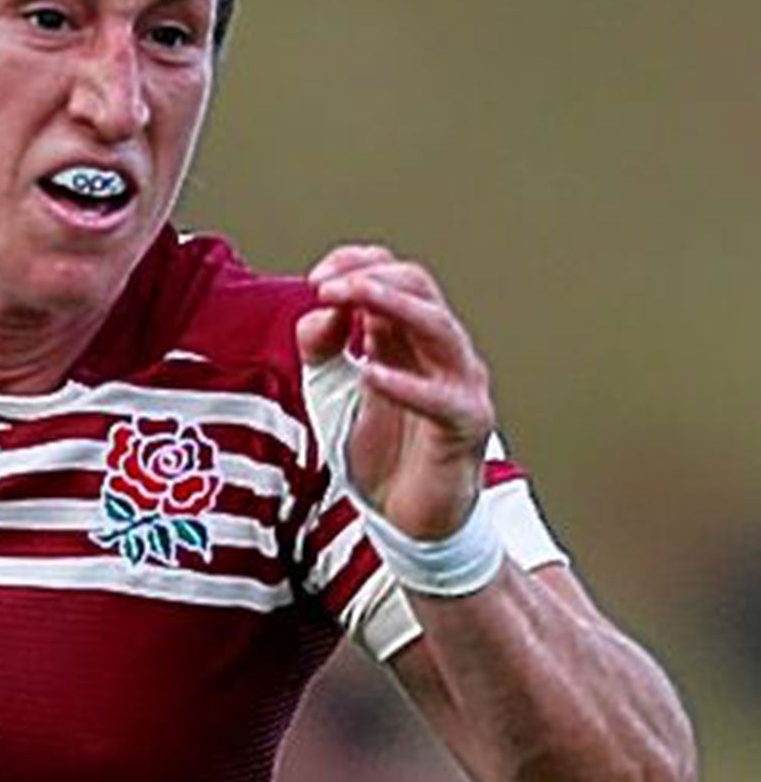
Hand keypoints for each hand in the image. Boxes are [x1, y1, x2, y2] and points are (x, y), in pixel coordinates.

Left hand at [296, 244, 495, 539]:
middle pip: (420, 287)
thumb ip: (321, 347)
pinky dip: (405, 383)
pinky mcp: (466, 425)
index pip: (394, 275)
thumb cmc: (381, 449)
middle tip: (326, 285)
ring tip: (352, 297)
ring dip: (392, 305)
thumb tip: (317, 308)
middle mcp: (439, 350)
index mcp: (408, 336)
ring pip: (438, 327)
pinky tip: (370, 374)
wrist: (407, 515)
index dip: (356, 265)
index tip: (315, 278)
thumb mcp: (331, 390)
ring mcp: (459, 383)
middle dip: (372, 277)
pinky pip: (441, 397)